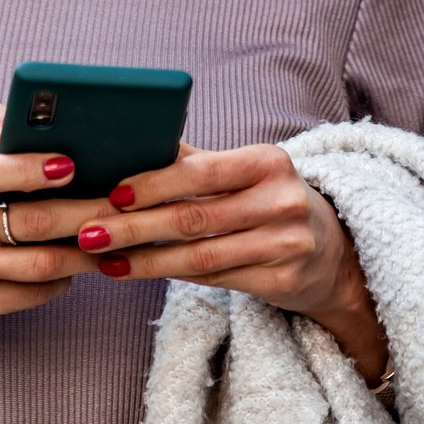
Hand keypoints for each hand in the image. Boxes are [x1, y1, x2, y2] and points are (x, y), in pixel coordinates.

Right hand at [0, 101, 113, 333]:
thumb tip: (24, 111)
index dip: (29, 169)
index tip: (70, 165)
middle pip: (31, 222)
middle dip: (84, 212)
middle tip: (121, 204)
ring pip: (41, 263)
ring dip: (85, 250)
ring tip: (114, 234)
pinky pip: (35, 292)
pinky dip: (66, 278)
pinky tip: (84, 263)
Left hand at [75, 141, 388, 378]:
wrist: (332, 251)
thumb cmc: (272, 201)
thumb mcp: (247, 172)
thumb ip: (197, 162)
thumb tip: (137, 143)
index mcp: (269, 162)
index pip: (203, 172)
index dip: (155, 183)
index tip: (112, 193)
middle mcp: (282, 201)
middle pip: (194, 218)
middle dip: (135, 226)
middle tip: (90, 233)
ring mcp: (285, 244)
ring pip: (200, 256)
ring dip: (145, 259)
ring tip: (106, 259)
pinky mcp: (281, 281)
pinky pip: (214, 280)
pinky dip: (172, 276)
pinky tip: (141, 272)